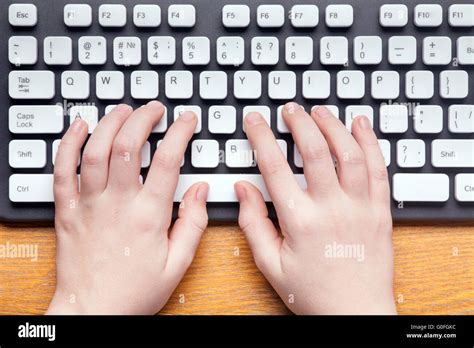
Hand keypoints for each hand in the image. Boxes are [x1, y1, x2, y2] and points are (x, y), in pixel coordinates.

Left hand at [47, 102, 208, 314]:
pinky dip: (69, 144)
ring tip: (124, 110)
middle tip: (155, 109)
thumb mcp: (178, 264)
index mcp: (148, 216)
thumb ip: (193, 224)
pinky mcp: (67, 210)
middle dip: (143, 118)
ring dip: (110, 123)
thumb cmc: (134, 291)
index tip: (186, 120)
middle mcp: (117, 204)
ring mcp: (89, 204)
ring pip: (96, 150)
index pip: (167, 160)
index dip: (180, 132)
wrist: (93, 311)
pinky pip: (62, 170)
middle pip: (129, 145)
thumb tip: (201, 190)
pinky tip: (80, 127)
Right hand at [235, 104, 395, 314]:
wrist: (355, 312)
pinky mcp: (380, 212)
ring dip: (333, 126)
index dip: (262, 137)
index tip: (256, 120)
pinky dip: (370, 143)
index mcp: (300, 221)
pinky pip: (379, 169)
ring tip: (320, 111)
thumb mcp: (270, 264)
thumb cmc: (313, 292)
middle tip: (290, 109)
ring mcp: (360, 208)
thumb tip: (243, 189)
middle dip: (299, 122)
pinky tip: (360, 125)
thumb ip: (253, 223)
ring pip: (349, 153)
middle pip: (315, 151)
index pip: (275, 167)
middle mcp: (331, 209)